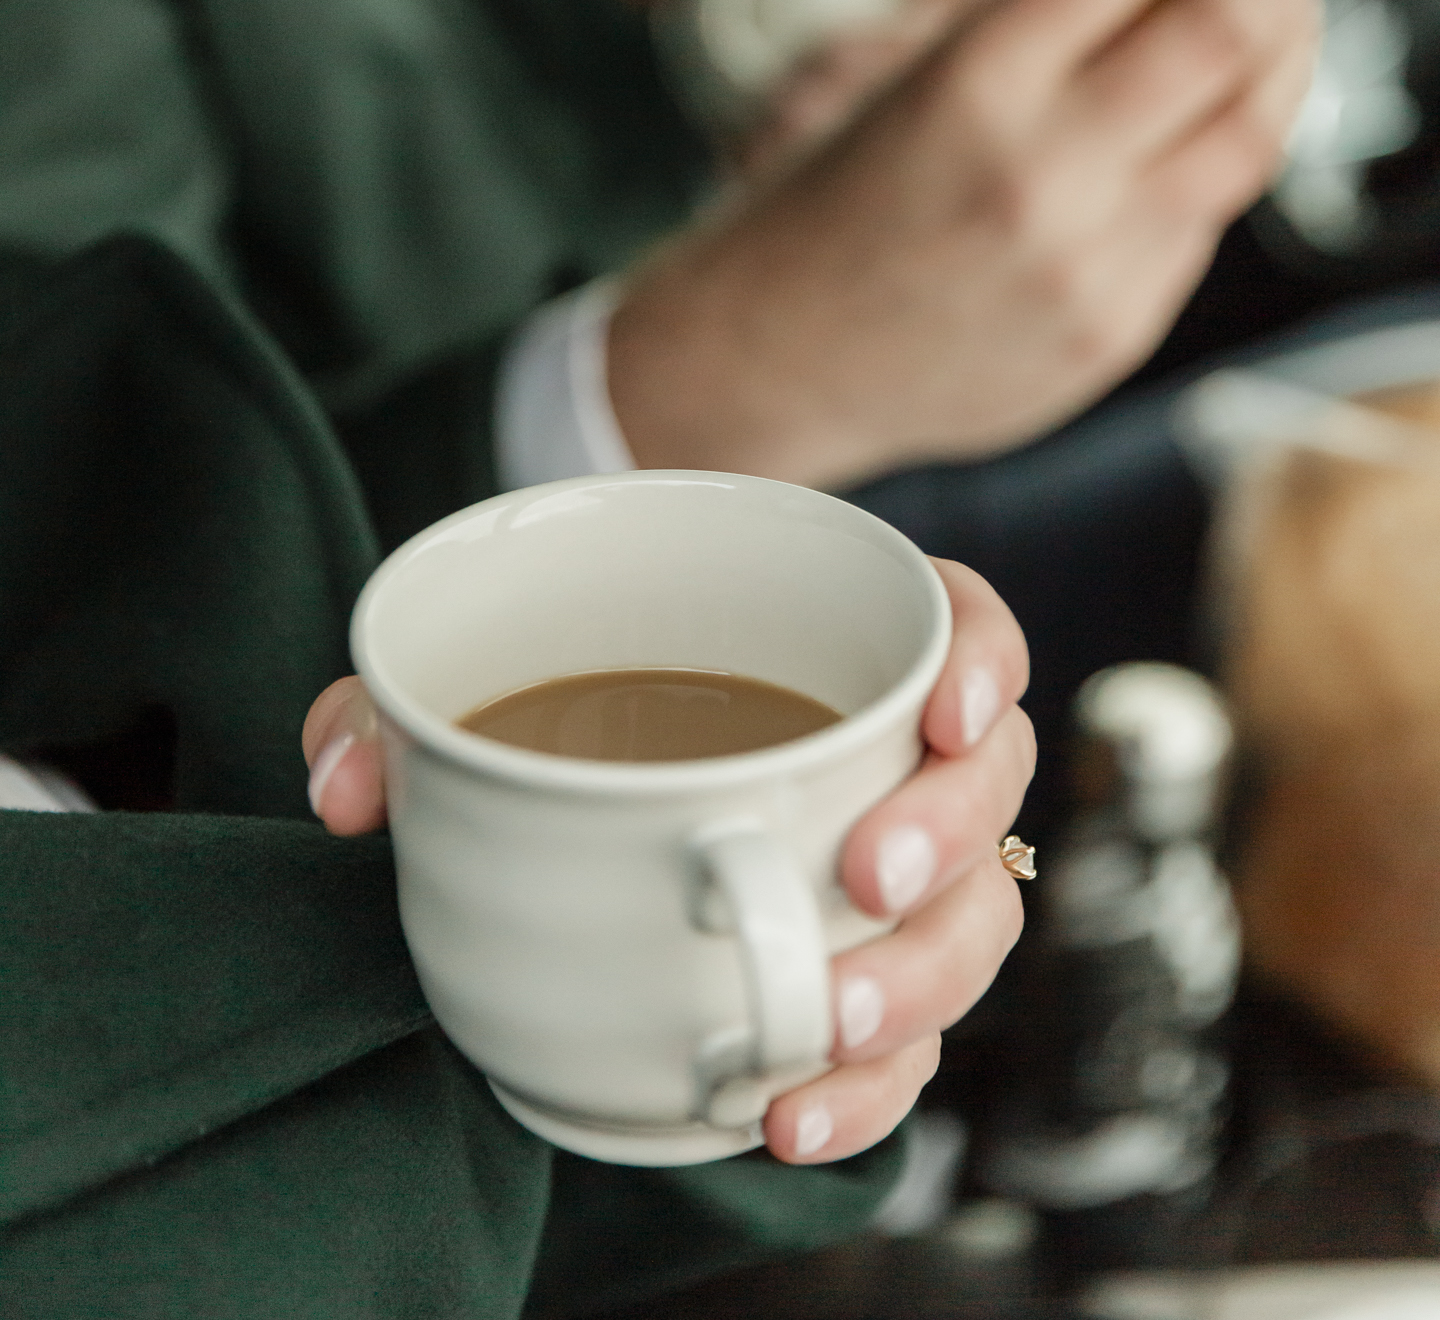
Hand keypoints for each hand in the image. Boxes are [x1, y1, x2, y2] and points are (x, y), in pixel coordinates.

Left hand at [301, 556, 1033, 1163]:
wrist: (571, 777)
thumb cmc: (554, 694)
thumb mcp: (470, 676)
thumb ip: (394, 709)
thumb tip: (347, 788)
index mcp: (834, 643)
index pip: (966, 627)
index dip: (984, 664)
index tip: (941, 711)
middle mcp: (886, 759)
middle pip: (986, 790)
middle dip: (945, 842)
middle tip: (857, 881)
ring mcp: (889, 875)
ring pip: (973, 922)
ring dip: (921, 982)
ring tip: (825, 1020)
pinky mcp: (861, 975)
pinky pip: (910, 1038)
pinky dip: (869, 1086)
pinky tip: (792, 1113)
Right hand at [608, 0, 1324, 489]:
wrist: (774, 359)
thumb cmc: (816, 212)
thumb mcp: (885, 71)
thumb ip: (1011, 6)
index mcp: (969, 88)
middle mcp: (1043, 176)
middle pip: (1229, 25)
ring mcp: (1090, 265)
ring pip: (1256, 129)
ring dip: (1289, 42)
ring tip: (1282, 2)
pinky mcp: (1116, 328)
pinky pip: (1212, 214)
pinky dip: (1231, 144)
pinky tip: (1217, 111)